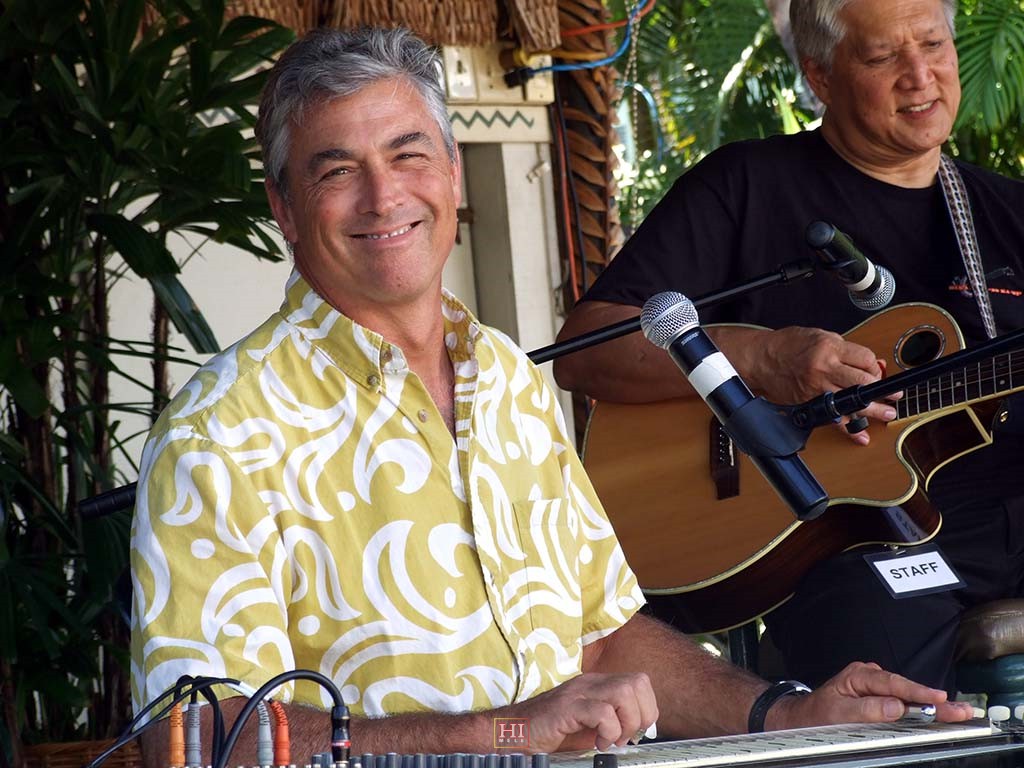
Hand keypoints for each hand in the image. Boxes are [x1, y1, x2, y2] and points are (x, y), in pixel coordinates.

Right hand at [499, 672, 658, 752]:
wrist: (514, 732)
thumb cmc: (550, 731)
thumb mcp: (589, 726)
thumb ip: (612, 722)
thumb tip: (638, 732)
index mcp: (598, 685)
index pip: (640, 682)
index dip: (646, 709)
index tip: (635, 732)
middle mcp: (590, 683)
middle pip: (637, 683)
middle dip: (641, 715)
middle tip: (625, 736)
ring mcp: (578, 692)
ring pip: (624, 693)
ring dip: (625, 723)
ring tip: (611, 739)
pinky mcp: (567, 707)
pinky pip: (602, 712)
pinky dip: (608, 731)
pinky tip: (597, 742)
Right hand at [753, 327, 899, 444]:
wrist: (762, 359)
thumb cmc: (789, 345)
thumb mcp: (821, 336)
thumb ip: (847, 350)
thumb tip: (872, 364)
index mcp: (829, 349)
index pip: (866, 359)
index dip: (875, 366)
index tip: (875, 369)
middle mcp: (824, 369)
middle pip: (864, 382)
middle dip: (880, 389)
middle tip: (892, 394)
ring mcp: (816, 389)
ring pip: (852, 403)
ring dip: (874, 410)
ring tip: (888, 413)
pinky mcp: (809, 403)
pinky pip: (833, 418)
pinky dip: (849, 429)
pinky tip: (861, 436)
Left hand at [765, 662, 974, 730]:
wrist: (802, 717)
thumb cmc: (817, 713)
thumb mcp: (837, 712)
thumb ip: (866, 709)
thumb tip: (895, 707)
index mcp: (859, 676)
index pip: (893, 684)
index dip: (917, 692)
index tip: (938, 699)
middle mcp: (869, 677)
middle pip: (906, 689)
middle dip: (934, 701)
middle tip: (961, 710)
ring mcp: (875, 687)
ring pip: (907, 696)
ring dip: (931, 706)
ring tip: (957, 713)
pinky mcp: (879, 698)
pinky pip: (902, 702)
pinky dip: (919, 709)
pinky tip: (938, 714)